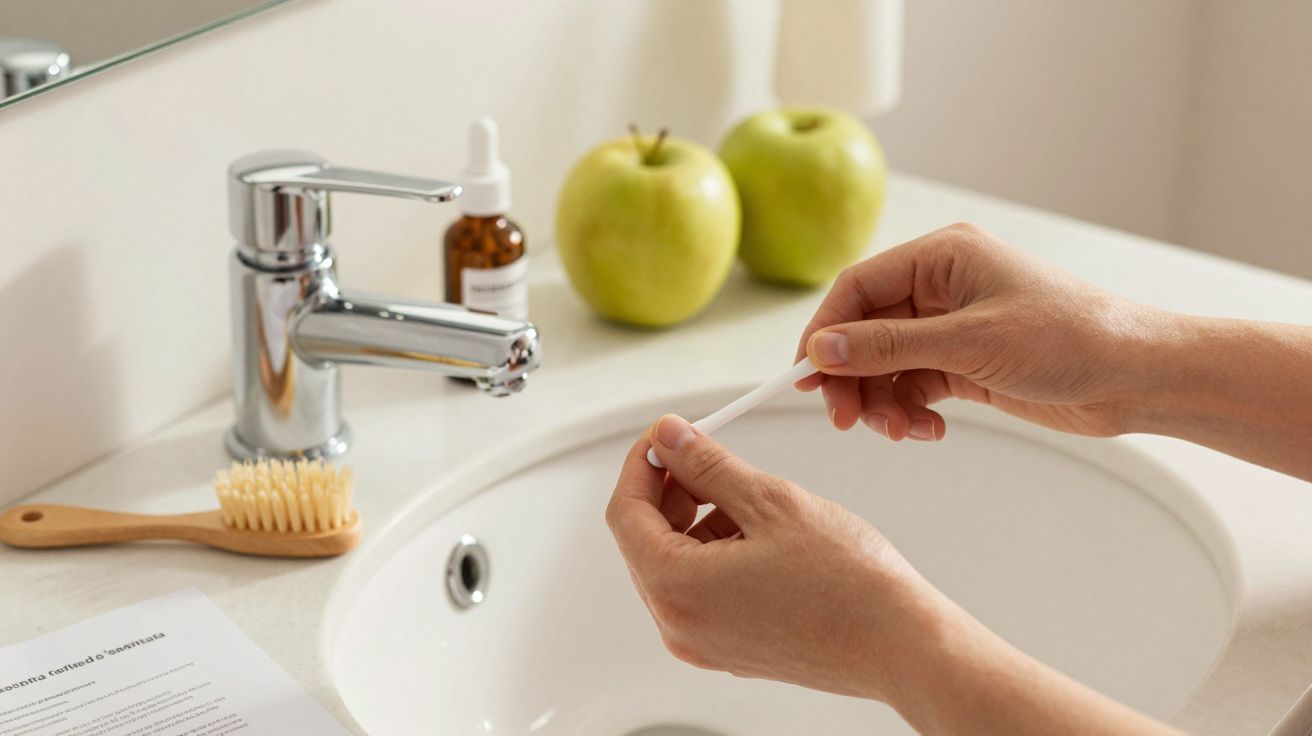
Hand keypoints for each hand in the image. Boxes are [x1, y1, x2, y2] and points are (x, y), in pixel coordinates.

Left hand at [606, 415, 1184, 734]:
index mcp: (677, 589)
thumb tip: (671, 439)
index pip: (626, 512)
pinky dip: (716, 551)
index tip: (667, 436)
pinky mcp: (730, 648)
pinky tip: (761, 532)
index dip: (643, 464)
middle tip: (708, 454)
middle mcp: (679, 625)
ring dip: (698, 518)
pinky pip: (701, 589)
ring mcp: (703, 643)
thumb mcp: (771, 502)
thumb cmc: (850, 585)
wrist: (902, 645)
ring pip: (675, 562)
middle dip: (671, 490)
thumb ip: (708, 466)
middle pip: (645, 540)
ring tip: (751, 495)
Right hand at [795, 223, 1173, 439]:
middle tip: (846, 420)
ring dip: (881, 401)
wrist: (1137, 377)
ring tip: (900, 430)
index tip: (805, 377)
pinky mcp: (963, 362)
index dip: (825, 333)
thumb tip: (821, 351)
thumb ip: (889, 347)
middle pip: (864, 330)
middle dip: (852, 377)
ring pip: (884, 364)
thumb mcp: (971, 342)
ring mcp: (951, 326)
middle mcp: (941, 286)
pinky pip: (912, 386)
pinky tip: (927, 430)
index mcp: (941, 257)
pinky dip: (908, 411)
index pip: (857, 289)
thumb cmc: (1071, 338)